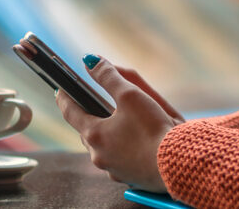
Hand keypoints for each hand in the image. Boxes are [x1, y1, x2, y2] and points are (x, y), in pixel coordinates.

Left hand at [55, 56, 184, 191]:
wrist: (177, 163)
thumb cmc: (154, 129)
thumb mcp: (131, 95)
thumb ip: (109, 76)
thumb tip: (91, 61)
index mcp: (94, 134)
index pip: (71, 112)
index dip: (65, 98)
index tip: (61, 89)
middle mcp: (99, 155)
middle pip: (88, 131)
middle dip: (91, 117)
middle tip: (97, 104)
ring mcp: (114, 169)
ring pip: (105, 147)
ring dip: (110, 134)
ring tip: (125, 123)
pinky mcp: (131, 177)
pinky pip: (122, 159)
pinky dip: (126, 148)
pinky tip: (141, 142)